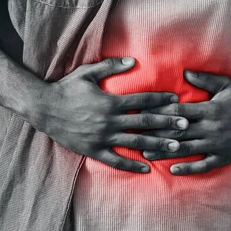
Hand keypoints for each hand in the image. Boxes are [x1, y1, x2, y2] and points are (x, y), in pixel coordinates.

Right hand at [27, 57, 188, 173]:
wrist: (44, 108)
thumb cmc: (66, 88)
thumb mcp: (87, 73)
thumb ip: (111, 66)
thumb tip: (133, 61)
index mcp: (110, 102)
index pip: (142, 100)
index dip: (161, 99)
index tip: (176, 100)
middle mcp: (110, 121)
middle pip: (144, 122)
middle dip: (167, 123)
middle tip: (186, 125)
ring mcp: (102, 137)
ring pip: (135, 142)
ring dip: (157, 144)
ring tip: (176, 147)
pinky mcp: (94, 150)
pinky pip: (116, 160)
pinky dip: (132, 164)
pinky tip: (146, 168)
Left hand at [140, 70, 230, 174]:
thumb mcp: (225, 85)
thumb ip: (205, 79)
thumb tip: (184, 73)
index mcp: (210, 109)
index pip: (179, 112)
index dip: (160, 113)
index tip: (143, 114)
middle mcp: (211, 128)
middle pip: (178, 132)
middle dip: (156, 134)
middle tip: (136, 135)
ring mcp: (217, 144)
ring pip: (187, 149)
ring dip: (165, 152)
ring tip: (147, 153)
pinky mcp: (223, 156)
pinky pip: (203, 164)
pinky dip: (188, 168)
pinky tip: (173, 170)